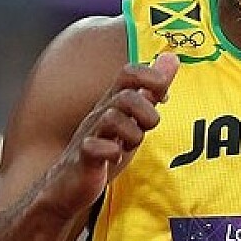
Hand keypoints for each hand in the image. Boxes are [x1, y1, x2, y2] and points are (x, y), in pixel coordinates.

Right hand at [45, 52, 179, 217]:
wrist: (67, 183)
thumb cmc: (105, 145)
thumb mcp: (134, 115)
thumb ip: (152, 88)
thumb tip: (172, 57)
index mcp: (114, 101)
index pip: (129, 73)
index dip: (152, 78)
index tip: (163, 97)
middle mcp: (100, 113)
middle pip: (126, 96)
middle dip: (147, 112)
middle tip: (148, 128)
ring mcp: (90, 134)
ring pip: (112, 119)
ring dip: (132, 134)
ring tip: (129, 146)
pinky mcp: (83, 158)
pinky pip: (94, 148)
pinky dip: (110, 152)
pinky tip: (115, 157)